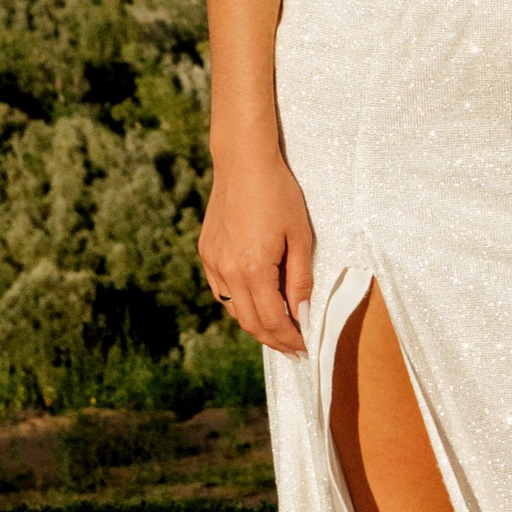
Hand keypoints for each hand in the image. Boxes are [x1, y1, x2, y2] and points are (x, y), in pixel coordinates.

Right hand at [199, 145, 317, 354]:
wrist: (244, 162)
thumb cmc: (279, 194)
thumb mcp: (300, 237)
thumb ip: (300, 280)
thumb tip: (302, 315)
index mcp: (253, 268)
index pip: (273, 320)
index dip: (290, 339)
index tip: (305, 348)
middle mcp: (227, 270)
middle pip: (250, 323)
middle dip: (274, 340)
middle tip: (294, 348)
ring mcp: (213, 262)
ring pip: (233, 310)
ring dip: (256, 324)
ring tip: (278, 329)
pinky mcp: (207, 252)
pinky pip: (222, 291)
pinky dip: (240, 304)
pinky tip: (256, 302)